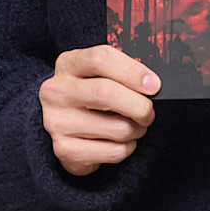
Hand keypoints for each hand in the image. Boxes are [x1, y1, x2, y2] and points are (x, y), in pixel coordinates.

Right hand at [40, 45, 158, 176]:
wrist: (64, 130)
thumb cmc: (90, 99)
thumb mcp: (97, 75)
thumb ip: (120, 73)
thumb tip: (151, 84)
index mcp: (67, 64)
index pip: (100, 59)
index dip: (133, 71)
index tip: (153, 85)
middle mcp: (56, 91)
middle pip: (106, 93)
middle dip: (139, 105)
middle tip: (148, 112)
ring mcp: (57, 122)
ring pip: (118, 128)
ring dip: (136, 130)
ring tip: (131, 127)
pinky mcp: (65, 150)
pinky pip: (115, 151)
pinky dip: (126, 148)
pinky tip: (117, 142)